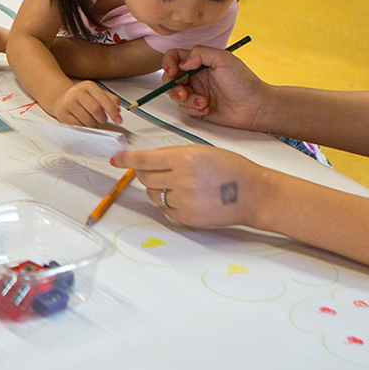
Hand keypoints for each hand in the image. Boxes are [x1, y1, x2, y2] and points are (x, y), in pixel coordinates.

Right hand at [49, 79, 124, 126]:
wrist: (61, 99)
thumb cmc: (82, 98)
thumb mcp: (96, 93)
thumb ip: (110, 99)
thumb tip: (118, 109)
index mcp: (88, 86)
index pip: (103, 99)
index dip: (112, 111)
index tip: (119, 120)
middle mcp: (77, 92)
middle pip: (96, 110)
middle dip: (102, 119)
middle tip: (102, 120)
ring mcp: (68, 103)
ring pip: (88, 120)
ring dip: (94, 124)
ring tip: (91, 120)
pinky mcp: (63, 114)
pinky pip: (79, 125)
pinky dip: (85, 127)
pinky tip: (83, 122)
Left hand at [110, 144, 267, 228]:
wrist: (253, 194)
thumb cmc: (230, 168)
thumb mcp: (201, 151)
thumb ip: (173, 156)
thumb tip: (145, 161)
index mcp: (185, 158)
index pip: (145, 160)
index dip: (127, 160)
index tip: (115, 160)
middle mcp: (182, 179)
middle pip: (145, 178)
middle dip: (147, 174)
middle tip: (161, 171)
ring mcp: (184, 201)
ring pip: (153, 195)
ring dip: (159, 189)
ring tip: (182, 185)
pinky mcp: (187, 218)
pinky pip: (166, 210)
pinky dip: (171, 203)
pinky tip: (189, 197)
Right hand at [161, 45, 267, 129]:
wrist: (255, 107)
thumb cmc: (244, 82)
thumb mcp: (224, 59)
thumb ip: (200, 53)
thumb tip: (183, 62)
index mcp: (200, 62)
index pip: (175, 57)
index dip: (168, 62)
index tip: (172, 71)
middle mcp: (196, 76)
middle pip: (170, 78)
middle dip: (173, 86)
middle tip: (183, 92)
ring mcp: (196, 92)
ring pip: (175, 95)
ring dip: (186, 100)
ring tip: (203, 102)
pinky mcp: (197, 108)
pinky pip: (184, 108)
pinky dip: (193, 109)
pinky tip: (207, 108)